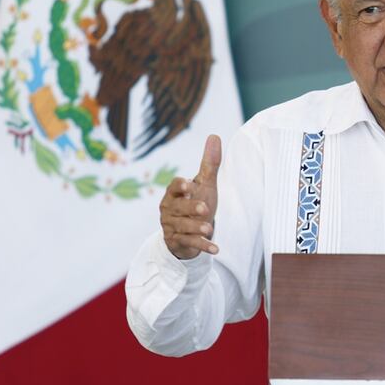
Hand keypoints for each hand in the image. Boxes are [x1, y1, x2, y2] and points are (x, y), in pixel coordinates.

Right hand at [160, 135, 220, 259]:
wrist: (189, 232)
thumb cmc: (197, 203)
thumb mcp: (205, 184)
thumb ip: (209, 164)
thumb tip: (214, 136)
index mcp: (174, 193)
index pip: (174, 186)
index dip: (181, 186)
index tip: (190, 186)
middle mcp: (169, 209)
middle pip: (178, 207)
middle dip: (190, 208)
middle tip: (205, 210)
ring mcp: (171, 226)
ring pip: (182, 227)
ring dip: (196, 229)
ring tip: (209, 230)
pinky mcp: (177, 242)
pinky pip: (189, 244)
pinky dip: (202, 247)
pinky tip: (215, 249)